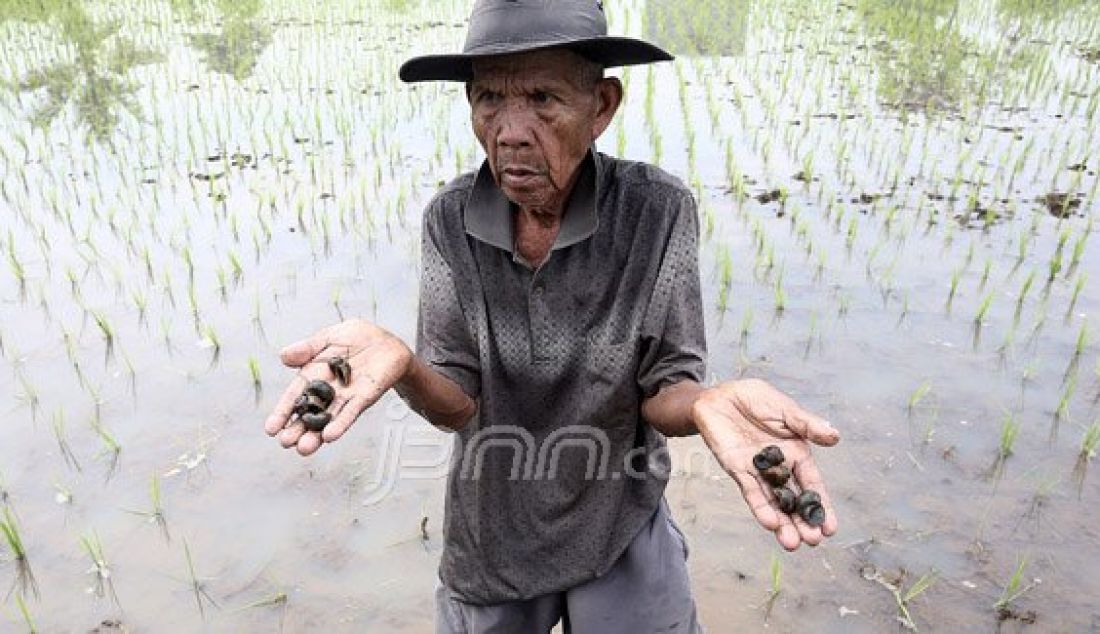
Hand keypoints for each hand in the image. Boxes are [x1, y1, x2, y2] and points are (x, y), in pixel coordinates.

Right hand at [263, 319, 412, 455]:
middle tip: (285, 443)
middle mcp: (328, 391)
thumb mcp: (328, 338)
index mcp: (314, 374)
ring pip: (329, 418)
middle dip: (297, 429)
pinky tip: (330, 436)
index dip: (283, 412)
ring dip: (317, 434)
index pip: (295, 396)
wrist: (386, 341)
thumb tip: (283, 356)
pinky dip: (341, 423)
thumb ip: (308, 348)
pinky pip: (352, 411)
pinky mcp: (365, 396)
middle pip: (310, 413)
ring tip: (304, 448)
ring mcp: (346, 396)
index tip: (271, 429)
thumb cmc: (356, 338)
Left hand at [691, 378, 839, 550]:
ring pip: (773, 501)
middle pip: (793, 499)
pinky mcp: (737, 469)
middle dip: (803, 521)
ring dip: (783, 523)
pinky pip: (750, 491)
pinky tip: (770, 523)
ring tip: (793, 543)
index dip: (821, 505)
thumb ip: (806, 424)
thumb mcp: (785, 410)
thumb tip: (835, 436)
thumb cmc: (756, 399)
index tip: (830, 528)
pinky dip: (760, 507)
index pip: (812, 484)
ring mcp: (758, 471)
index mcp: (796, 453)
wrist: (720, 395)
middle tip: (813, 541)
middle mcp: (779, 467)